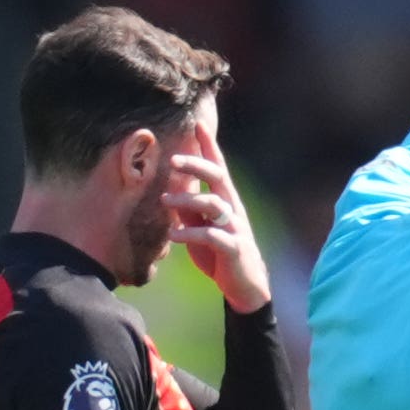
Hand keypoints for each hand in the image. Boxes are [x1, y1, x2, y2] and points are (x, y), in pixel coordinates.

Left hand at [164, 133, 271, 312]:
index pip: (218, 167)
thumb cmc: (220, 252)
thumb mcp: (200, 225)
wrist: (245, 286)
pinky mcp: (233, 248)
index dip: (209, 146)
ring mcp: (235, 228)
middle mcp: (233, 209)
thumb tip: (171, 184)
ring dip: (187, 199)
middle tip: (173, 160)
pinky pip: (212, 236)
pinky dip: (190, 233)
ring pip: (213, 204)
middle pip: (218, 177)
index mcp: (226, 200)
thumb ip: (189, 206)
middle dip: (197, 165)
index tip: (198, 124)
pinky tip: (173, 235)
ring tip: (165, 200)